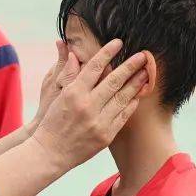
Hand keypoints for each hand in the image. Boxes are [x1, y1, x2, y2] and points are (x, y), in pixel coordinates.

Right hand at [31, 39, 147, 169]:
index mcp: (73, 93)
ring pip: (122, 98)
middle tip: (143, 55)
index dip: (107, 52)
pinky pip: (123, 116)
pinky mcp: (105, 136)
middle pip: (114, 81)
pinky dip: (131, 105)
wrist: (50, 153)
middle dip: (130, 66)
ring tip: (145, 73)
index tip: (119, 42)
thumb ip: (69, 76)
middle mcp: (87, 106)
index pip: (94, 67)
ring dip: (136, 84)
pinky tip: (137, 96)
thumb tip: (74, 55)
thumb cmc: (52, 122)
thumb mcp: (56, 96)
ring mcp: (98, 122)